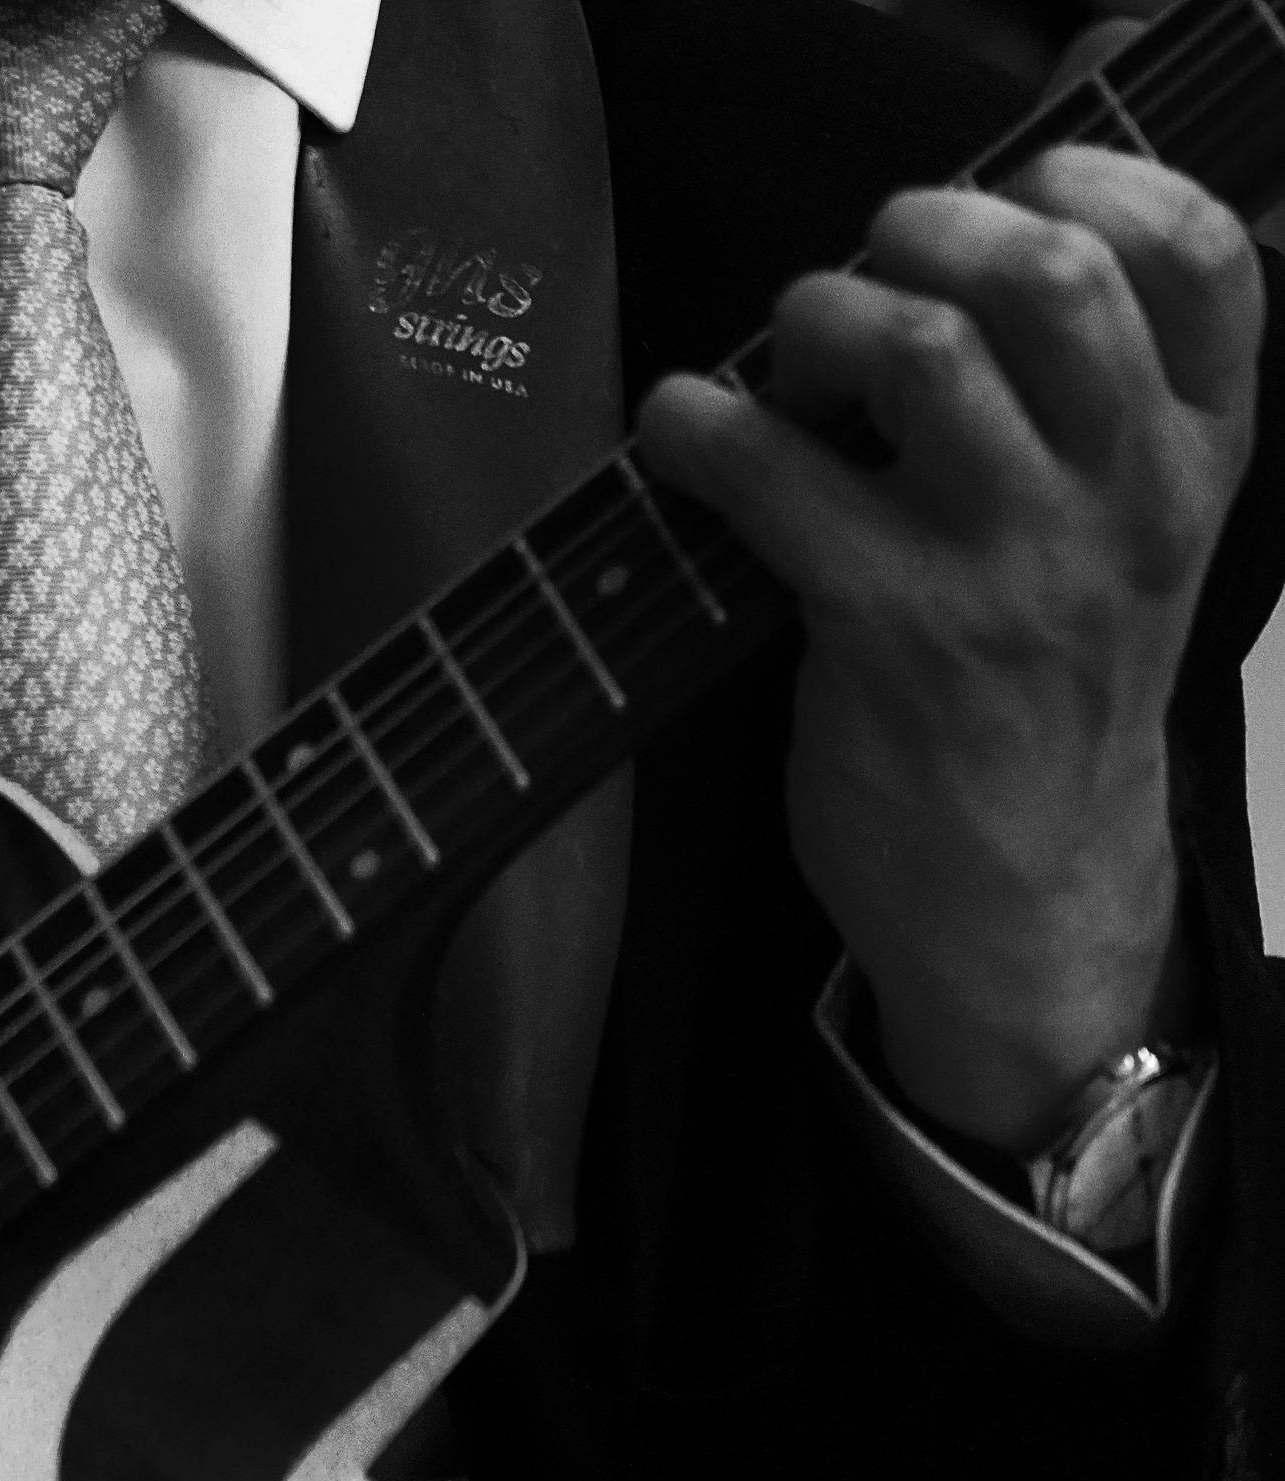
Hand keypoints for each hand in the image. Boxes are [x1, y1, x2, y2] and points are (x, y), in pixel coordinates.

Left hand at [637, 146, 1263, 1148]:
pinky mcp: (889, 627)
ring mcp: (1009, 567)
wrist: (1020, 896)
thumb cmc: (1046, 708)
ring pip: (918, 349)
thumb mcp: (1122, 556)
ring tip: (786, 370)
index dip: (1095, 184)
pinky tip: (679, 434)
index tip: (1010, 194)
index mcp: (1190, 467)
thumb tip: (948, 286)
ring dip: (816, 317)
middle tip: (864, 275)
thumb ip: (1085, 426)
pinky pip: (774, 471)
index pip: (1202, 262)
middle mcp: (1120, 502)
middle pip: (1048, 275)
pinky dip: (697, 425)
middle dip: (924, 230)